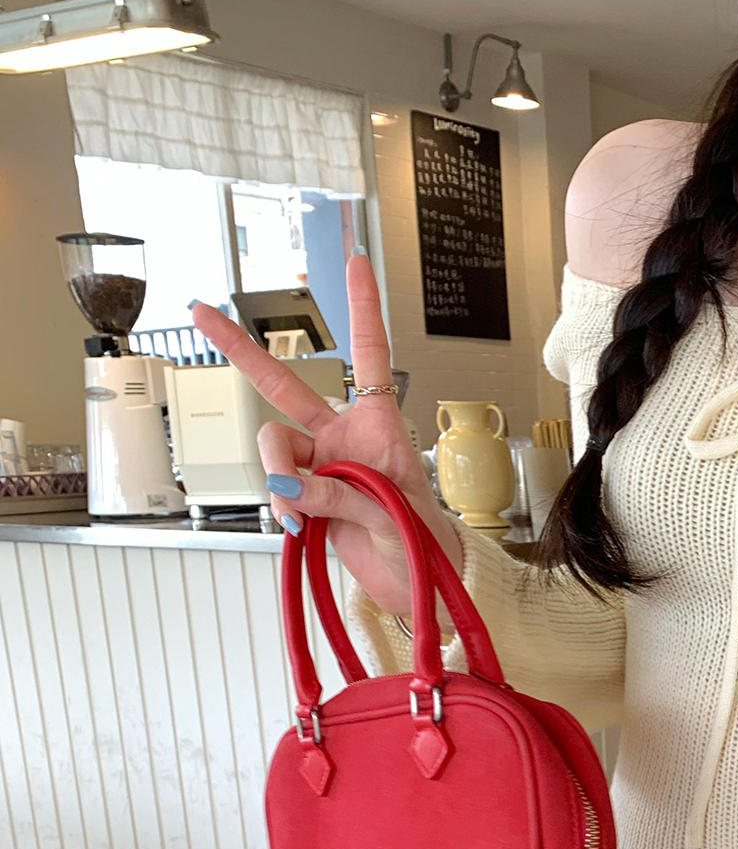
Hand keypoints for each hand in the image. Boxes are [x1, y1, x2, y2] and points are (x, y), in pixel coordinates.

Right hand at [190, 252, 460, 612]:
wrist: (418, 586)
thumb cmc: (424, 542)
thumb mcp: (391, 514)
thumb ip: (339, 494)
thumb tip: (291, 485)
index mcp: (379, 424)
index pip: (369, 355)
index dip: (362, 308)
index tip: (355, 262)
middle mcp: (344, 435)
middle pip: (283, 386)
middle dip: (240, 350)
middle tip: (200, 312)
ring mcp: (320, 464)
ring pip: (272, 447)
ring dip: (279, 478)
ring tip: (304, 515)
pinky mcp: (305, 495)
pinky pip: (275, 487)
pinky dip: (281, 507)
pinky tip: (300, 525)